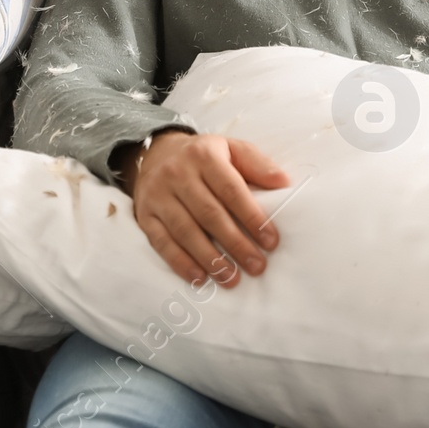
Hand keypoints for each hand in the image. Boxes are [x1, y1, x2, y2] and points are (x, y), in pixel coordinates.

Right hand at [128, 130, 291, 288]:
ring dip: (210, 259)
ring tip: (232, 278)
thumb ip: (257, 164)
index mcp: (204, 155)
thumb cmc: (203, 157)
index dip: (252, 217)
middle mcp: (177, 173)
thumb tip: (283, 182)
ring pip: (185, 231)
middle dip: (236, 244)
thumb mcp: (231, 149)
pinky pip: (162, 242)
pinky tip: (200, 278)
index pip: (231, 190)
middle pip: (209, 214)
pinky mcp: (145, 215)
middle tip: (257, 266)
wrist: (156, 154)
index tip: (270, 241)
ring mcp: (158, 195)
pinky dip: (180, 262)